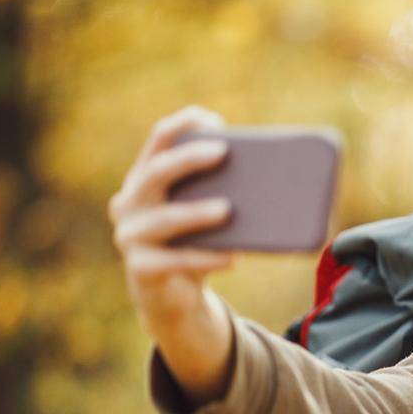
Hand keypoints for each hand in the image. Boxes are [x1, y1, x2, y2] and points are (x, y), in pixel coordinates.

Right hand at [110, 105, 237, 404]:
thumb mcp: (206, 215)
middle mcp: (129, 202)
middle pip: (156, 172)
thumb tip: (283, 176)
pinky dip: (206, 258)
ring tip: (229, 209)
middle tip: (224, 152)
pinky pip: (175, 261)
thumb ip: (225, 192)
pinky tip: (233, 257)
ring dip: (196, 212)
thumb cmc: (195, 243)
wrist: (173, 296)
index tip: (211, 117)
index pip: (158, 141)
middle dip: (189, 160)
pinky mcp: (141, 269)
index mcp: (145, 179)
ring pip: (164, 219)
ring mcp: (130, 236)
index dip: (182, 125)